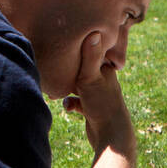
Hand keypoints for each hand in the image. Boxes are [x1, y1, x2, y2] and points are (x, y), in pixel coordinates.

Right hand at [62, 31, 134, 152]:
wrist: (110, 136)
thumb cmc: (102, 104)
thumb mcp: (91, 77)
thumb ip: (90, 56)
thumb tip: (94, 30)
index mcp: (106, 70)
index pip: (93, 50)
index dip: (80, 45)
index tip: (67, 39)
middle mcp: (104, 80)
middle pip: (83, 68)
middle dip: (70, 68)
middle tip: (55, 65)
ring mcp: (98, 95)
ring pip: (78, 85)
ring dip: (67, 87)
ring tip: (57, 88)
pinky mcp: (92, 110)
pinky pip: (77, 102)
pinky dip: (71, 103)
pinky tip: (68, 106)